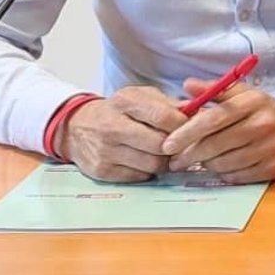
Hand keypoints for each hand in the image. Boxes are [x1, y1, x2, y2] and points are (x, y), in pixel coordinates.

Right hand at [58, 87, 187, 182]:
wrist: (77, 127)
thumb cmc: (118, 110)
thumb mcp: (141, 96)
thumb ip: (169, 104)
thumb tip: (197, 110)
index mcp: (125, 102)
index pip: (163, 116)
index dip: (183, 125)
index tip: (190, 127)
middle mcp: (112, 126)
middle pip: (159, 145)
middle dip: (175, 146)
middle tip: (180, 145)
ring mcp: (105, 151)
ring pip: (152, 164)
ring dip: (164, 161)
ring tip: (163, 153)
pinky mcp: (102, 171)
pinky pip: (140, 177)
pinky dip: (148, 171)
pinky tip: (145, 160)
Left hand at [160, 81, 274, 182]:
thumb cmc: (267, 110)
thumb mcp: (245, 94)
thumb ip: (216, 90)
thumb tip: (187, 85)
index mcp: (253, 103)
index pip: (213, 119)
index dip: (187, 133)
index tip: (167, 144)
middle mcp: (262, 124)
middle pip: (215, 144)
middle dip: (190, 155)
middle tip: (175, 160)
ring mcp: (269, 148)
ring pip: (224, 163)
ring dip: (206, 164)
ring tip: (200, 161)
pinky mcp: (273, 168)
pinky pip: (237, 176)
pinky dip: (223, 174)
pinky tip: (220, 167)